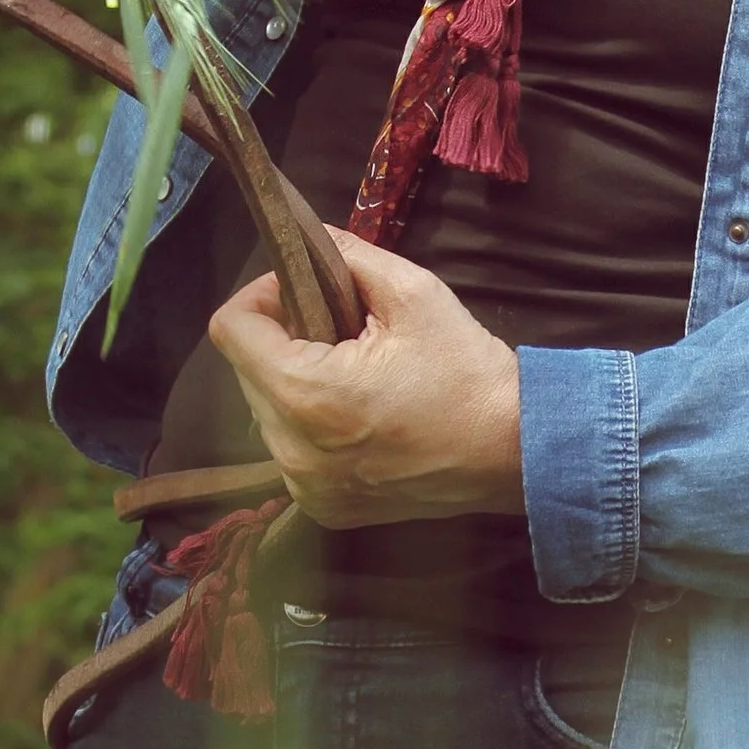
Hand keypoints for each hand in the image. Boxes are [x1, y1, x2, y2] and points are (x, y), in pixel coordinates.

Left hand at [209, 236, 522, 527]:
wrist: (517, 453)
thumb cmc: (468, 372)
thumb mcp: (414, 294)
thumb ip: (349, 256)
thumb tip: (309, 239)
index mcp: (307, 394)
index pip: (231, 329)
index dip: (261, 296)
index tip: (307, 292)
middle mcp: (292, 450)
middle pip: (247, 370)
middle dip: (283, 340)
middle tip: (341, 330)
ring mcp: (305, 487)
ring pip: (266, 412)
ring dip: (295, 383)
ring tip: (354, 374)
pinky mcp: (324, 508)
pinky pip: (292, 451)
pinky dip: (313, 427)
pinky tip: (361, 417)